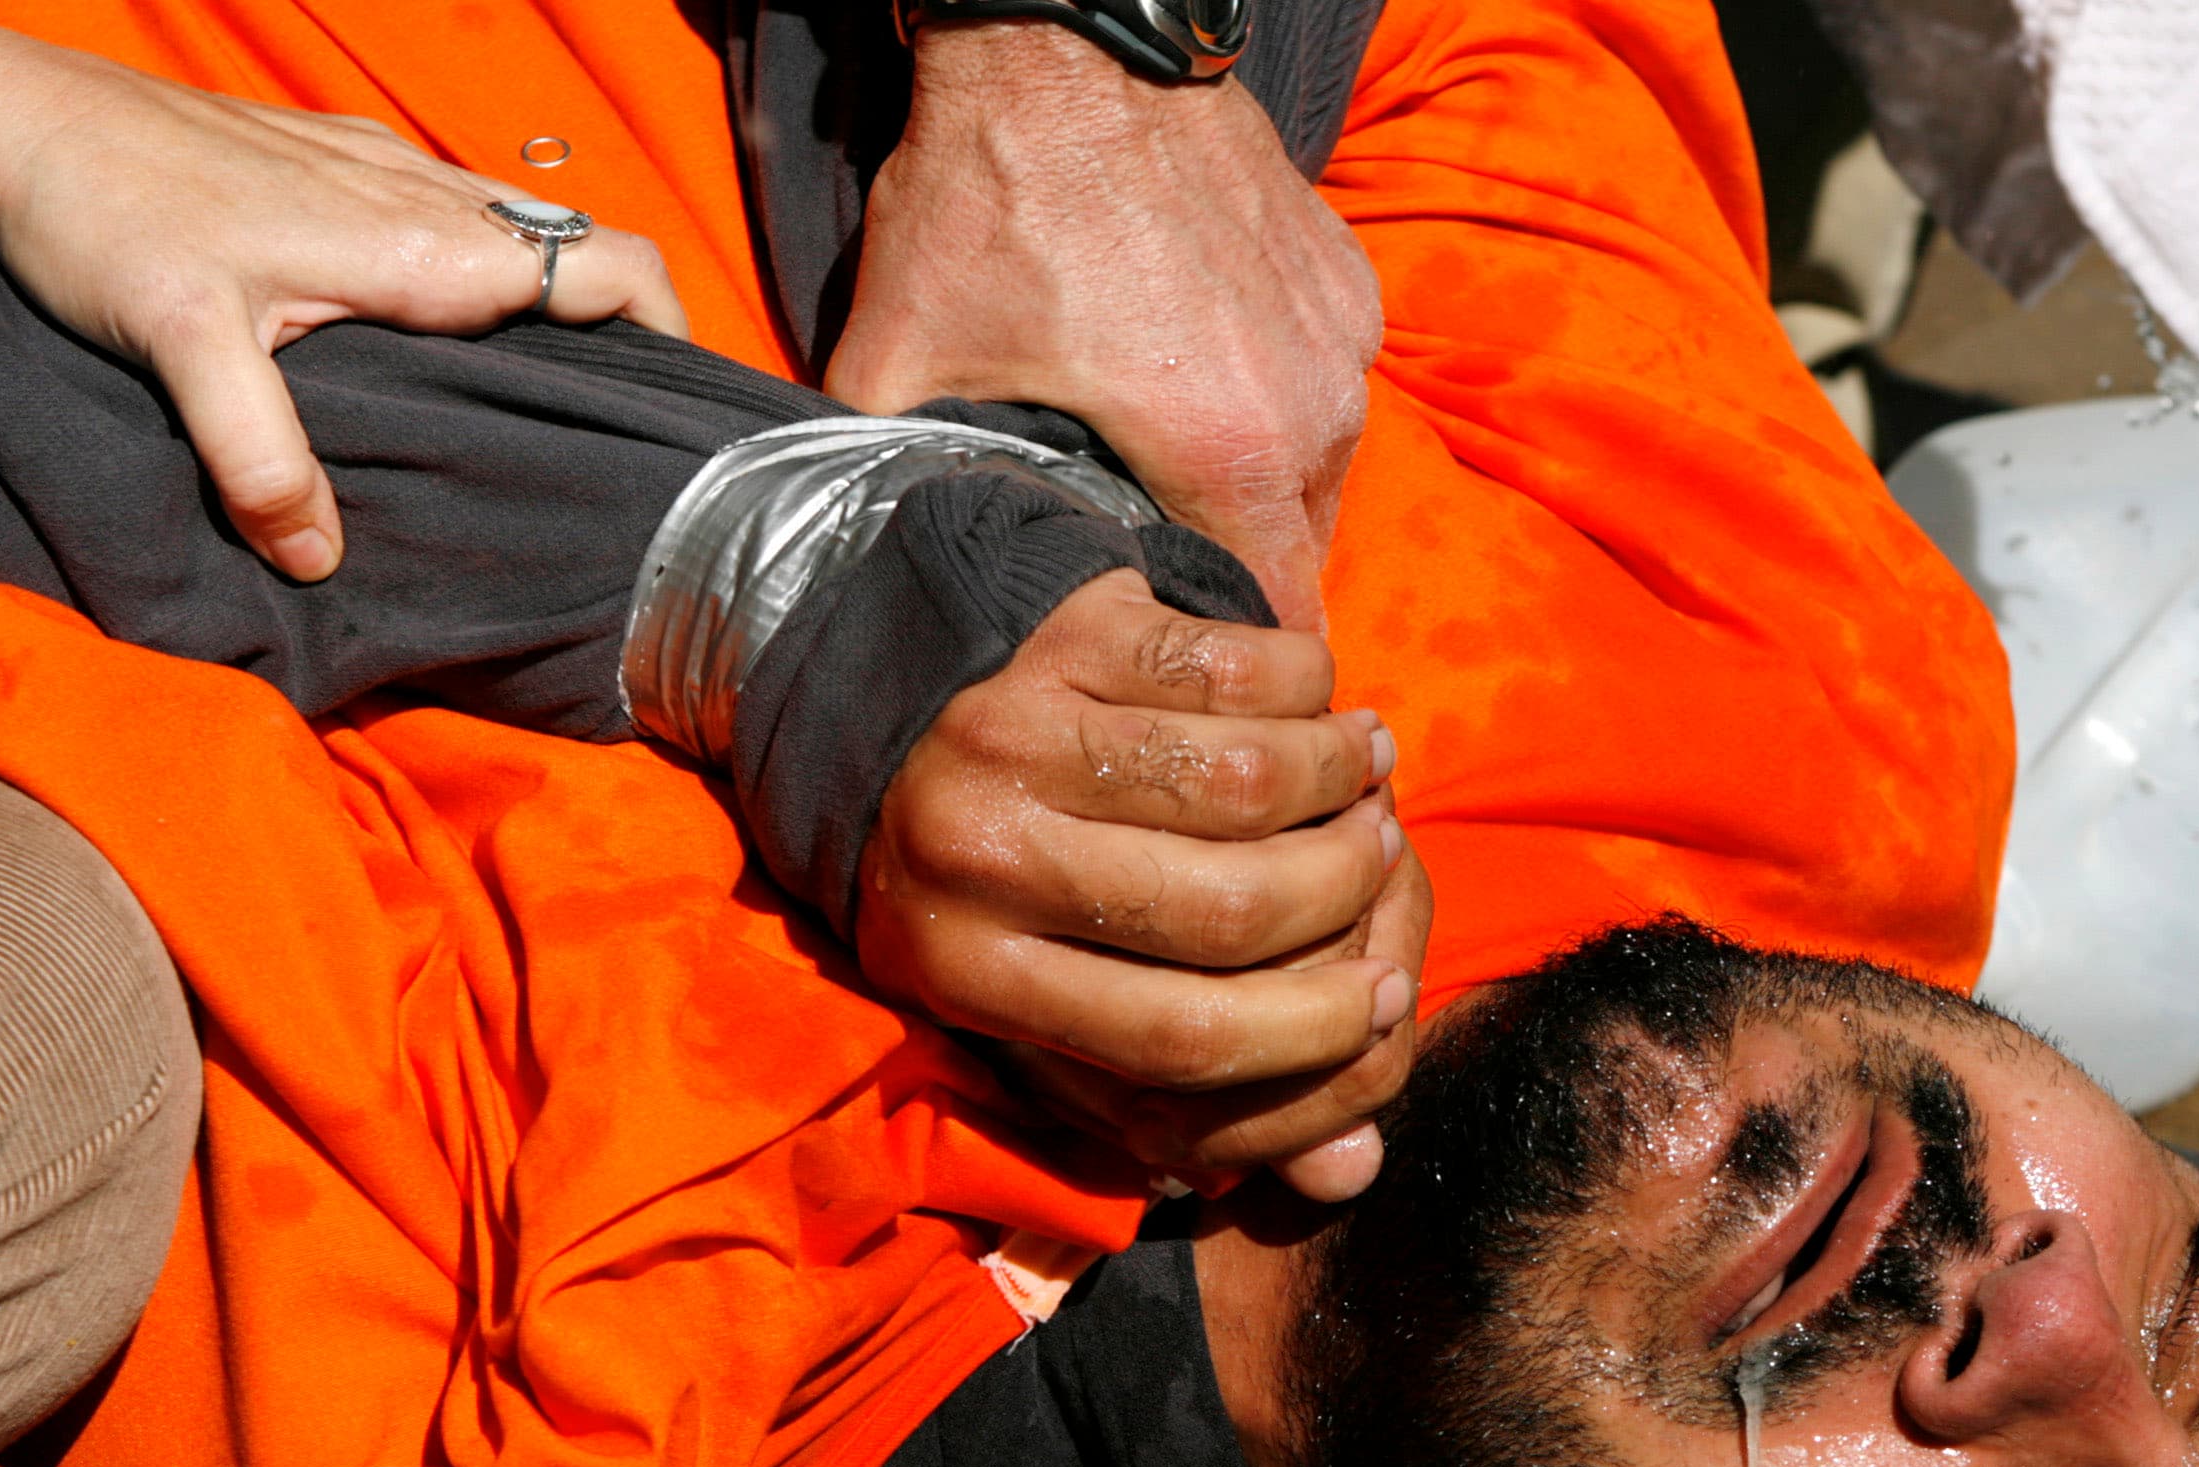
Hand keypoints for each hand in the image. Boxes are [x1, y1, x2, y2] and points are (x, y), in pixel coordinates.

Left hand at [0, 27, 686, 578]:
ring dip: (548, 299)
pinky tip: (427, 329)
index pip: (603, 268)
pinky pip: (444, 208)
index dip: (672, 336)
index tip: (692, 413)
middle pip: (576, 251)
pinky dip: (475, 267)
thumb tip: (322, 559)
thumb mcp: (177, 348)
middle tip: (625, 430)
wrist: (3, 108)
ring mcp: (368, 165)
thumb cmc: (92, 213)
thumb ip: (261, 459)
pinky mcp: (320, 155)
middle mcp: (413, 192)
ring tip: (542, 394)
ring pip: (513, 226)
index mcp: (414, 242)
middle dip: (623, 333)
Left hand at [823, 21, 1381, 629]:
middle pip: (1300, 562)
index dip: (1227, 667)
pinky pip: (1325, 386)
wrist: (1069, 35)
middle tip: (1158, 588)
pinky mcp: (1346, 281)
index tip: (1178, 671)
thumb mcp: (902, 354)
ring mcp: (1341, 341)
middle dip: (1237, 590)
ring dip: (1257, 497)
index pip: (1275, 632)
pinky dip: (1276, 405)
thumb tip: (852, 556)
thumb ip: (884, 474)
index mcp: (1227, 453)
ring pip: (1318, 476)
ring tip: (1175, 486)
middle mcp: (1314, 410)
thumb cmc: (996, 191)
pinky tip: (1201, 382)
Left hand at [858, 569, 1421, 1195]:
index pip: (1178, 1038)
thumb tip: (1354, 1173)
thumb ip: (1194, 1091)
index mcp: (970, 976)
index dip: (1310, 1032)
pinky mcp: (1060, 625)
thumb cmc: (994, 868)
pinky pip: (1235, 667)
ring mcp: (1012, 729)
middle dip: (1344, 896)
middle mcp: (978, 855)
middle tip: (1385, 864)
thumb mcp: (1046, 992)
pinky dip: (1306, 687)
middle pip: (1225, 912)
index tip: (1385, 1000)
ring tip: (1369, 781)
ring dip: (1340, 781)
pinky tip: (1319, 705)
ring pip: (1246, 779)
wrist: (875, 679)